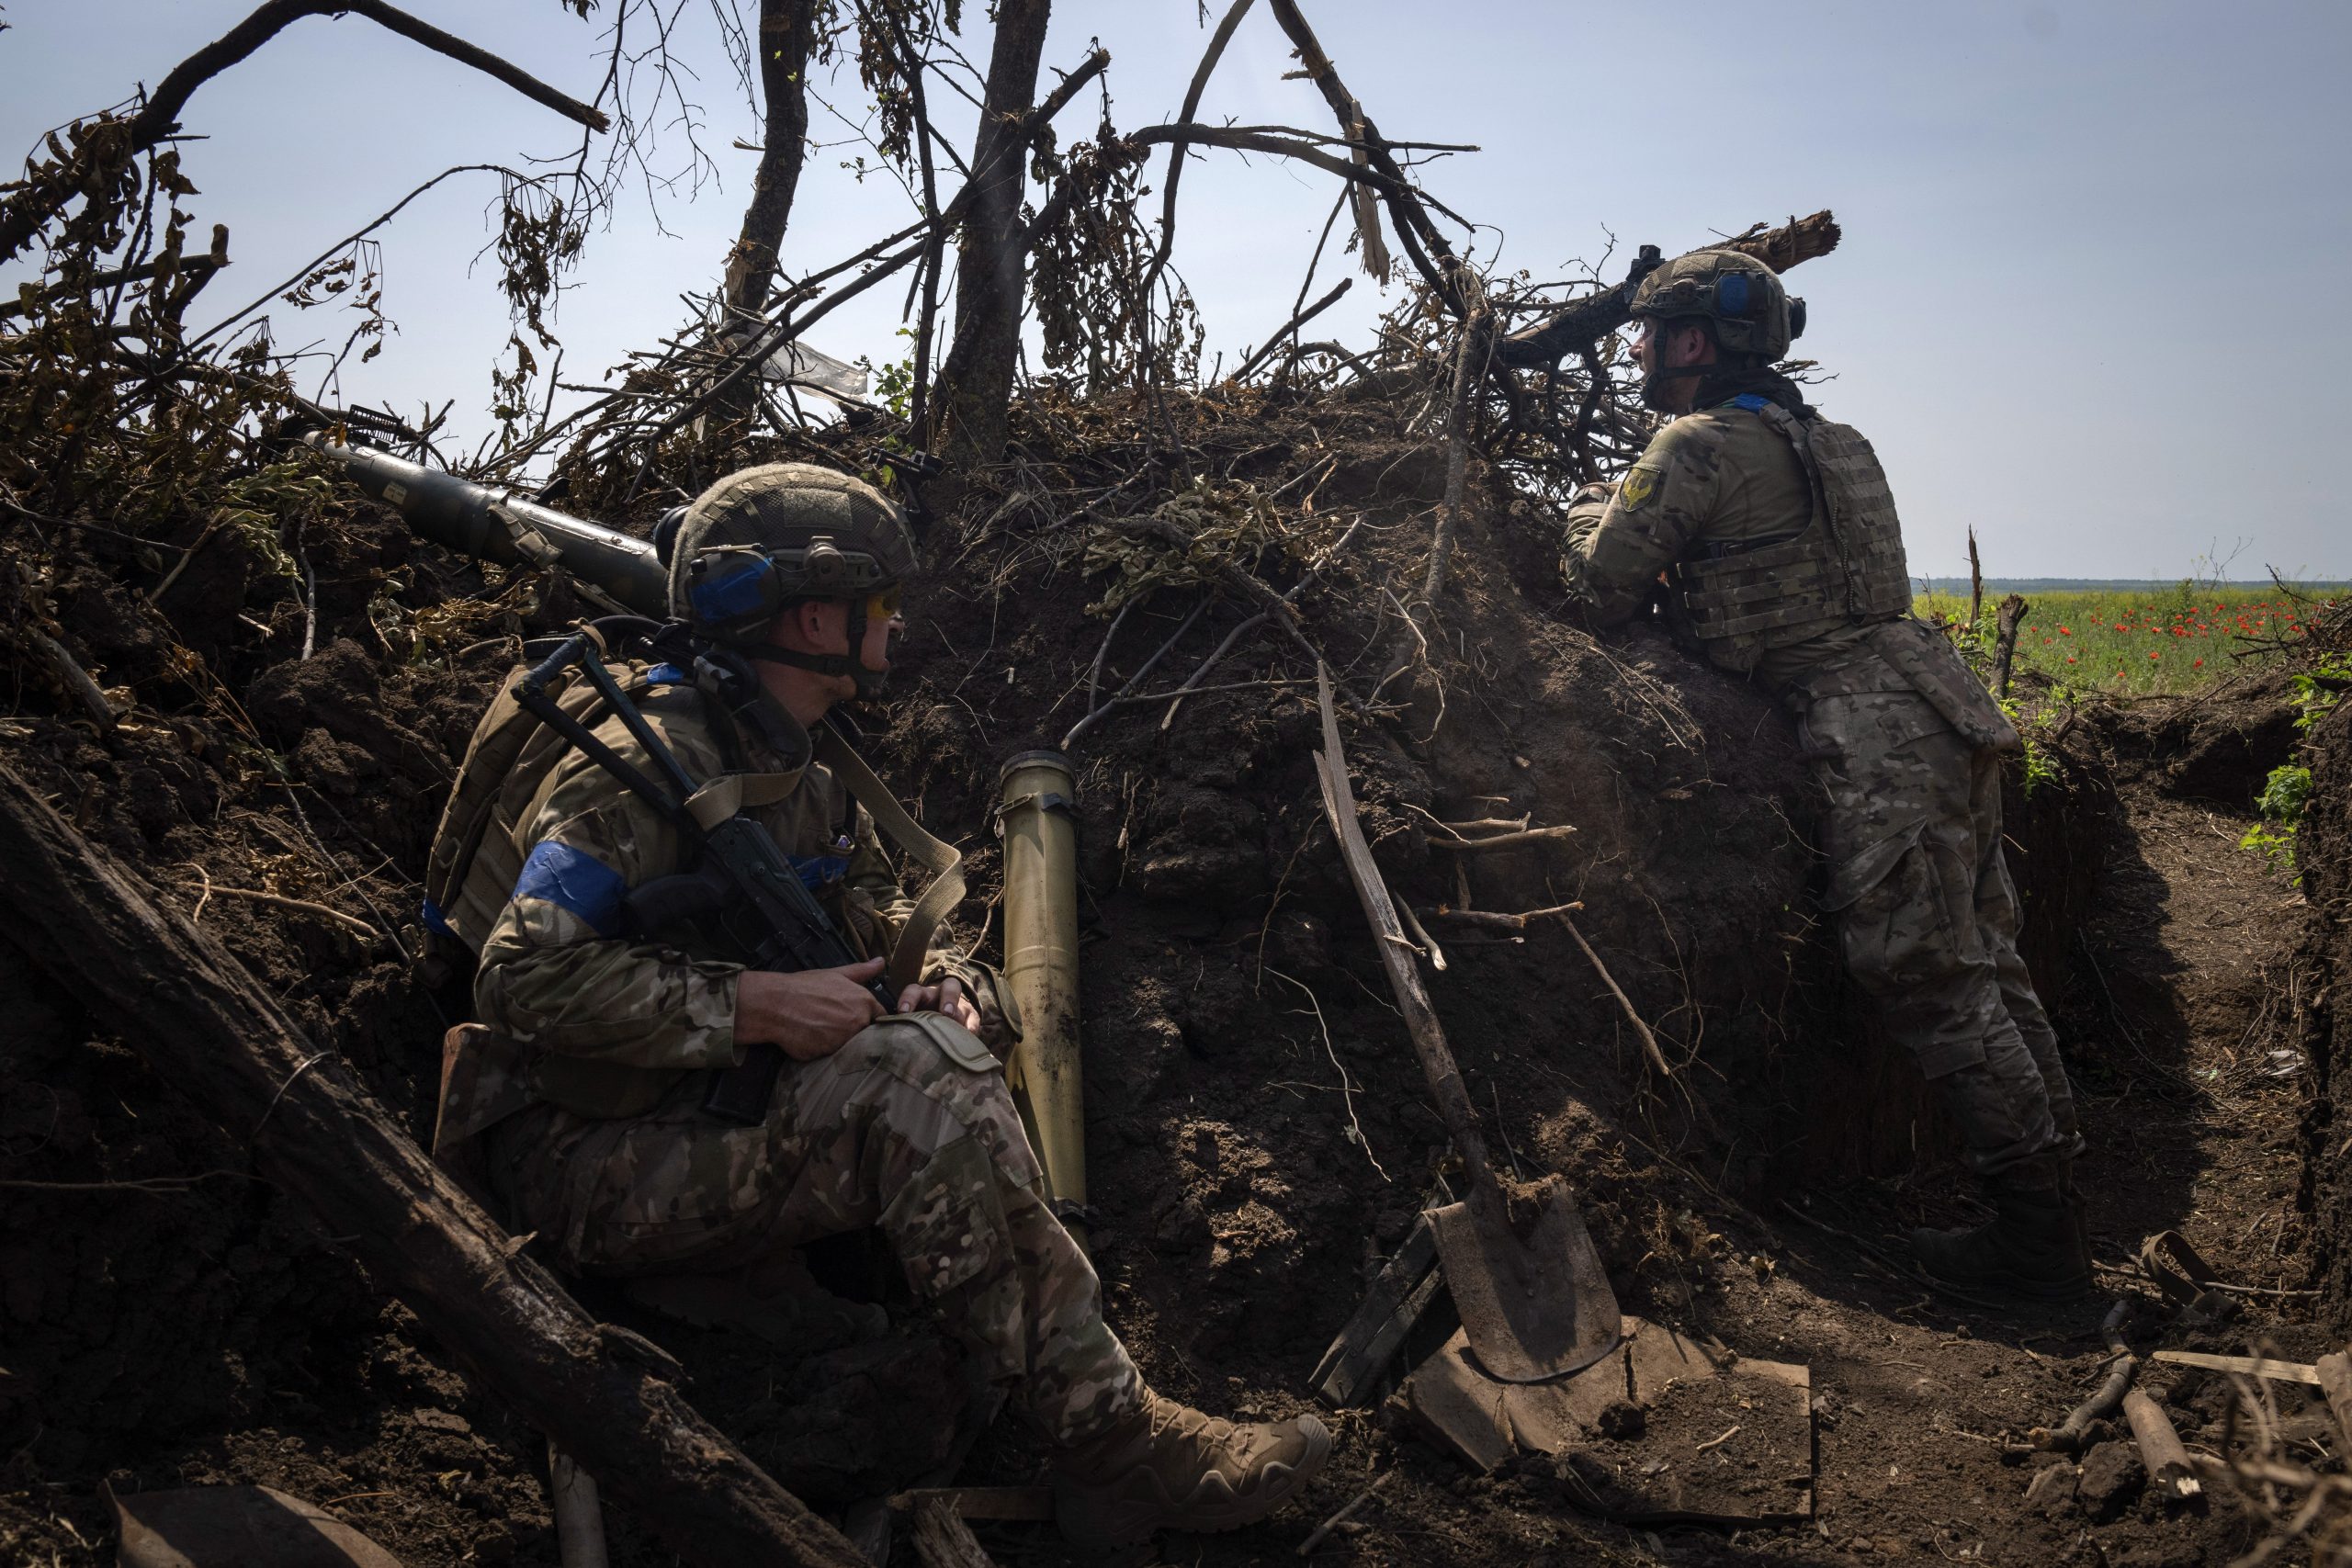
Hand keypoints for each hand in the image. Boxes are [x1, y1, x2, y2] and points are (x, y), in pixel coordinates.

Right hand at [736, 959, 885, 1060]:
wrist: (776, 1004)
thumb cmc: (805, 987)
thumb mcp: (835, 974)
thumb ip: (862, 971)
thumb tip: (882, 962)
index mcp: (864, 1002)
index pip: (880, 1017)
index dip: (871, 1018)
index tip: (860, 1018)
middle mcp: (858, 1022)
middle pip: (866, 1033)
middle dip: (855, 1031)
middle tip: (834, 1023)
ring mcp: (844, 1040)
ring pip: (850, 1046)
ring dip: (839, 1042)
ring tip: (821, 1030)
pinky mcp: (829, 1055)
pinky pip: (832, 1056)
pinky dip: (824, 1050)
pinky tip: (812, 1039)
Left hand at [897, 974, 983, 1034]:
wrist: (943, 1022)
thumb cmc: (919, 1023)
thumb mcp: (911, 1021)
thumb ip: (902, 1025)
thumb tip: (887, 1039)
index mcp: (922, 996)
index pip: (913, 991)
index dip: (908, 999)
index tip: (903, 1012)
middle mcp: (940, 996)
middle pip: (947, 987)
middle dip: (947, 999)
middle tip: (945, 1013)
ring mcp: (958, 1004)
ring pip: (962, 1001)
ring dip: (960, 1009)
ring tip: (956, 1021)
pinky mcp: (970, 1015)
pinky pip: (973, 1018)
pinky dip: (971, 1026)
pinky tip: (969, 1034)